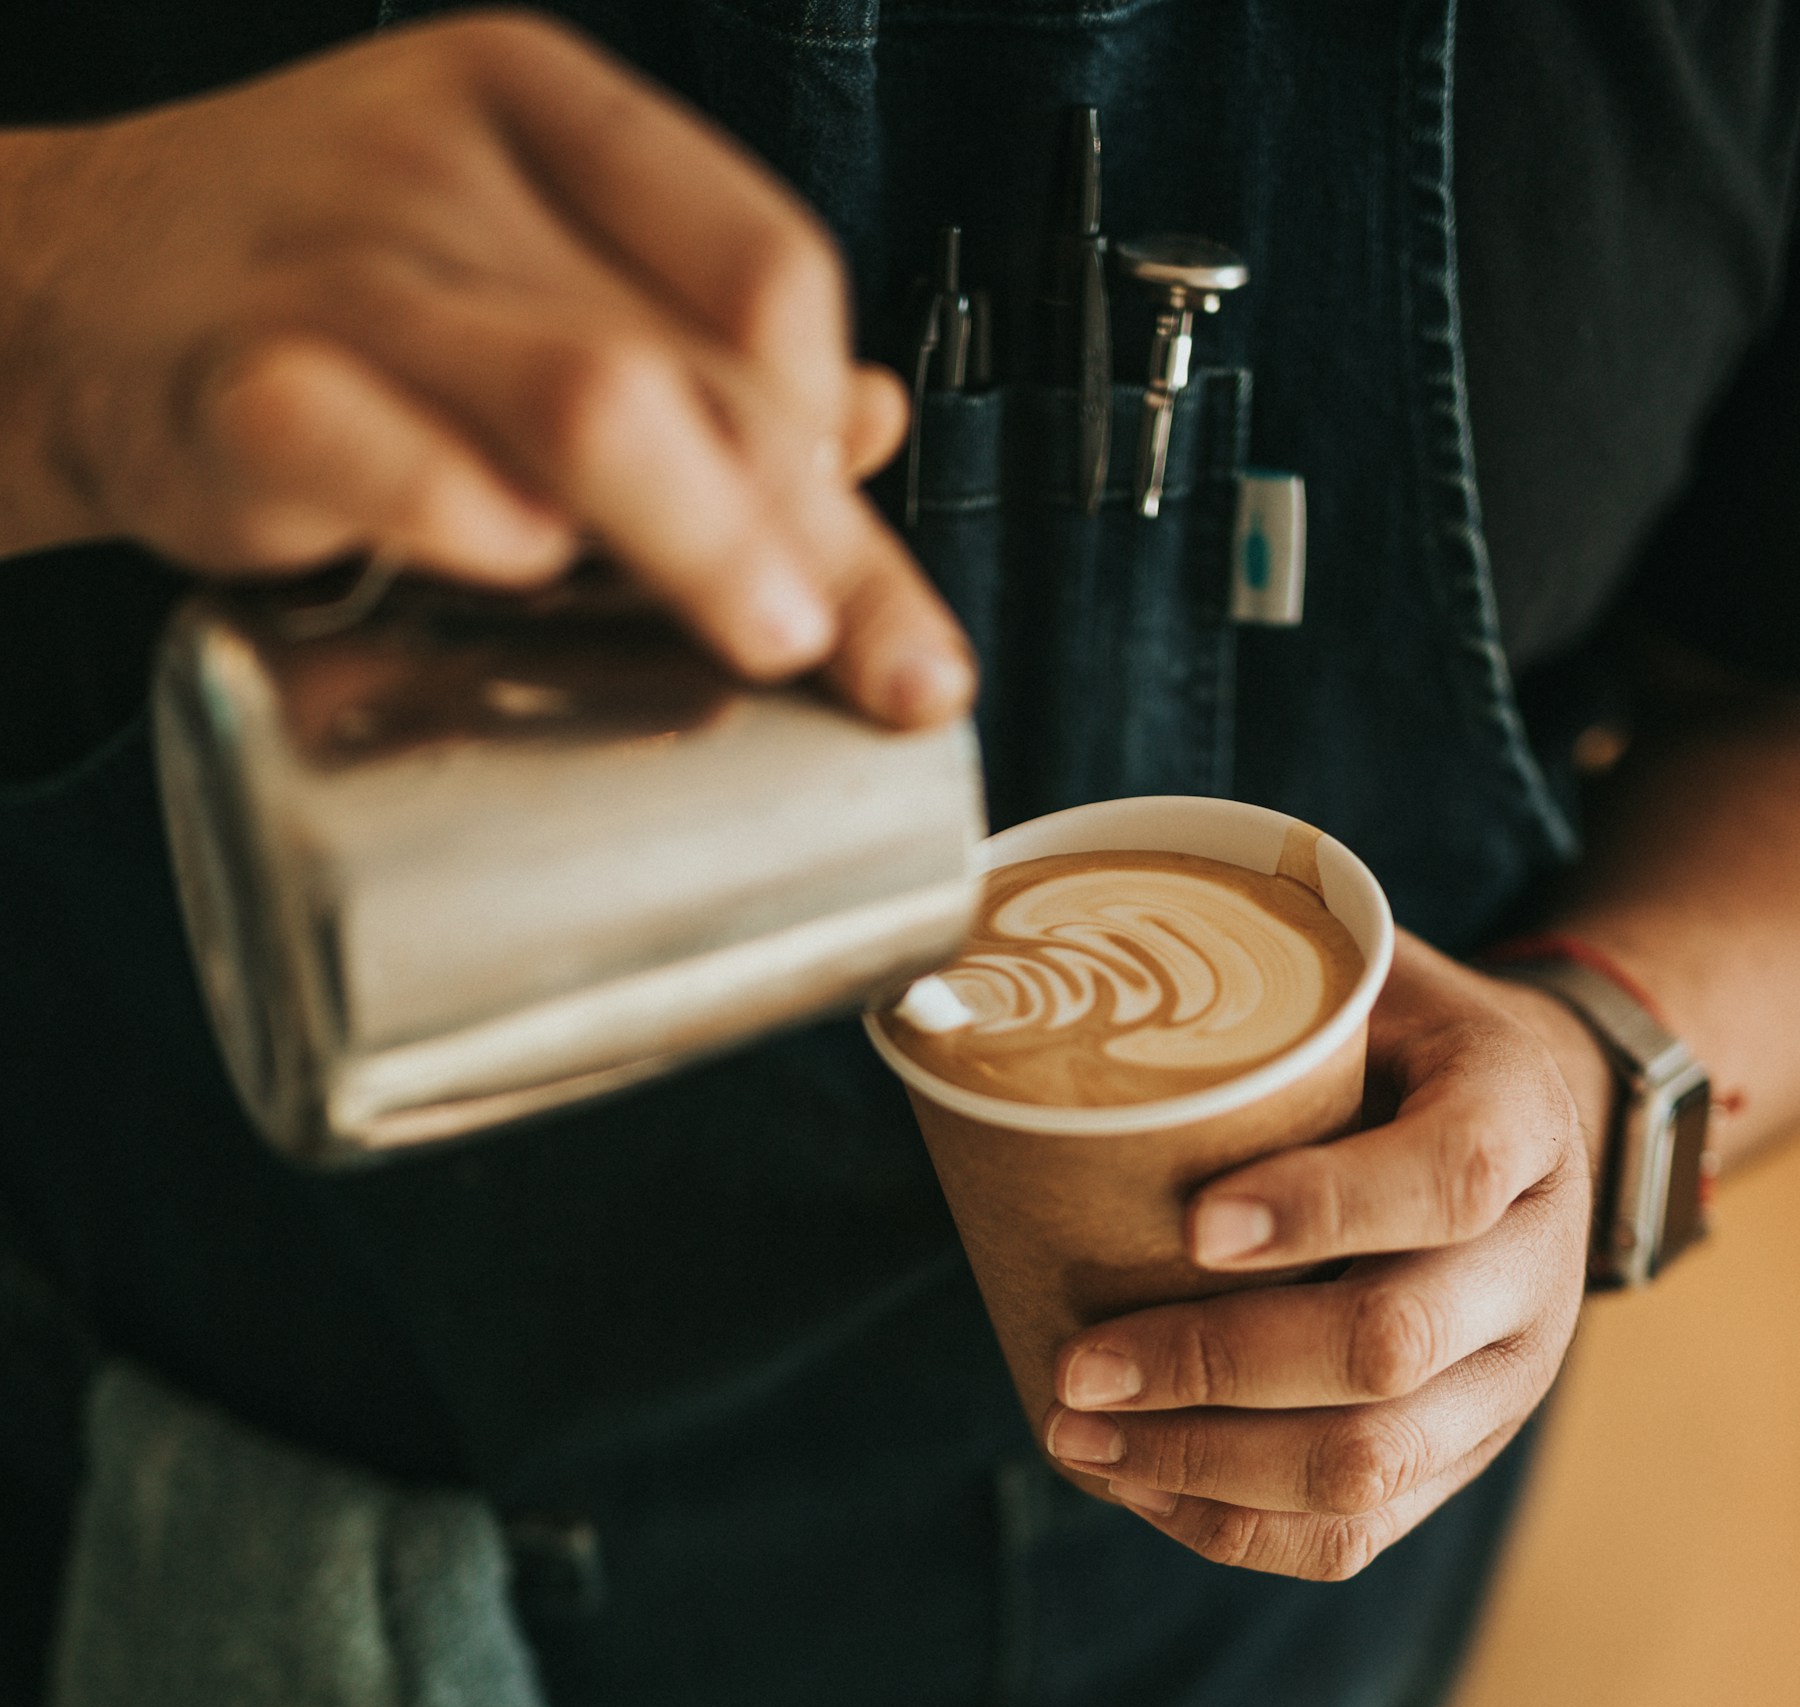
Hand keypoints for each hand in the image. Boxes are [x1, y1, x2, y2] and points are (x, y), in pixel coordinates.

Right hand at [0, 14, 971, 725]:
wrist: (64, 290)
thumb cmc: (323, 294)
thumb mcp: (521, 271)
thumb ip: (693, 351)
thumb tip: (875, 429)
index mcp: (543, 117)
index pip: (763, 265)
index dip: (833, 422)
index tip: (857, 556)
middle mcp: (446, 169)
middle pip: (701, 361)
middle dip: (803, 529)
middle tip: (846, 652)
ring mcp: (338, 273)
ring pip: (586, 399)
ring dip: (704, 541)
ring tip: (764, 638)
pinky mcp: (240, 394)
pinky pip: (385, 461)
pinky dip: (480, 531)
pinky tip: (527, 574)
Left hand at [1041, 935, 1612, 1577]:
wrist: (1527, 1125)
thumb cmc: (1395, 1043)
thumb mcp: (1365, 981)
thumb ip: (1263, 998)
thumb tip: (1060, 1021)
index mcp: (1521, 1119)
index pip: (1446, 1179)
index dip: (1320, 1210)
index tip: (1190, 1225)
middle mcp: (1539, 1263)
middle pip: (1390, 1346)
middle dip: (1214, 1366)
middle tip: (1077, 1365)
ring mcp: (1509, 1376)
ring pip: (1367, 1464)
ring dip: (1204, 1465)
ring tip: (1076, 1436)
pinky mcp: (1464, 1455)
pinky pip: (1357, 1532)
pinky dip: (1234, 1527)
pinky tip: (1137, 1487)